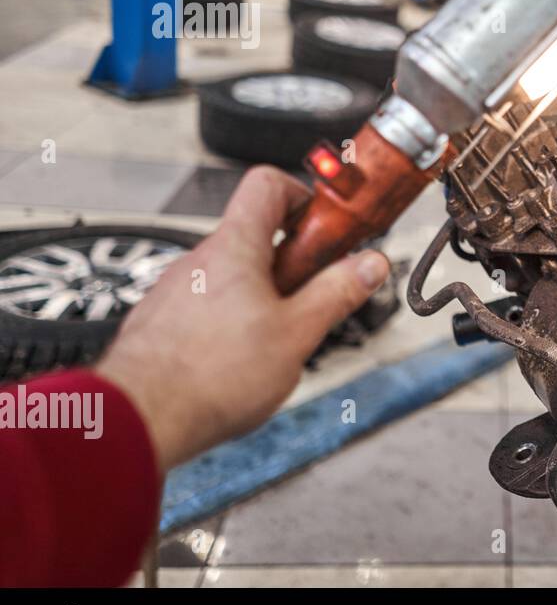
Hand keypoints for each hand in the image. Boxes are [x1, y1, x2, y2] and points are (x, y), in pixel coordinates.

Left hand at [98, 167, 390, 471]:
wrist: (138, 419)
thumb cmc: (208, 377)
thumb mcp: (297, 334)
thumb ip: (337, 293)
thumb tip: (369, 264)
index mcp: (235, 247)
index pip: (269, 185)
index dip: (306, 197)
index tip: (329, 229)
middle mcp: (200, 260)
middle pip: (257, 237)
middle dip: (294, 265)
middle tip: (315, 298)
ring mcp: (177, 290)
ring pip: (234, 277)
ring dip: (264, 297)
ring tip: (277, 341)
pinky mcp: (163, 321)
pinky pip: (208, 306)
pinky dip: (232, 322)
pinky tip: (240, 361)